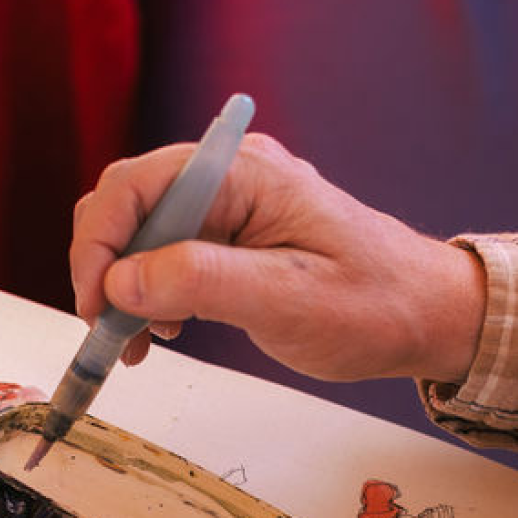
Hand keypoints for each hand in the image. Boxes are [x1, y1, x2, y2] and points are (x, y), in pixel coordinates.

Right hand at [70, 133, 485, 383]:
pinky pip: (168, 257)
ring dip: (124, 288)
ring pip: (141, 236)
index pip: (134, 186)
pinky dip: (150, 296)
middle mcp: (229, 178)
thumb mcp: (287, 299)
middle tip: (109, 330)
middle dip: (105, 269)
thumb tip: (121, 280)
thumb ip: (201, 282)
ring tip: (138, 343)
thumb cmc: (372, 305)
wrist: (423, 316)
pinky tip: (162, 331)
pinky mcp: (232, 240)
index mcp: (242, 174)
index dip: (98, 246)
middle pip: (128, 206)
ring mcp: (229, 208)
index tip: (95, 307)